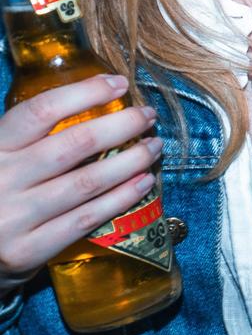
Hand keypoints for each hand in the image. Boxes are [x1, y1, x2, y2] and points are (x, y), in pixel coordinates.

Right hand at [0, 74, 159, 295]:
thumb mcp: (1, 157)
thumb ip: (31, 135)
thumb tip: (93, 96)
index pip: (40, 111)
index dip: (84, 93)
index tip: (119, 84)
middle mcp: (2, 180)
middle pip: (74, 144)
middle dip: (121, 125)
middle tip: (148, 115)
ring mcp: (15, 218)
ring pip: (87, 182)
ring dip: (131, 161)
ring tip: (154, 146)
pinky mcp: (29, 250)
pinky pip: (87, 218)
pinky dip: (121, 198)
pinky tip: (143, 182)